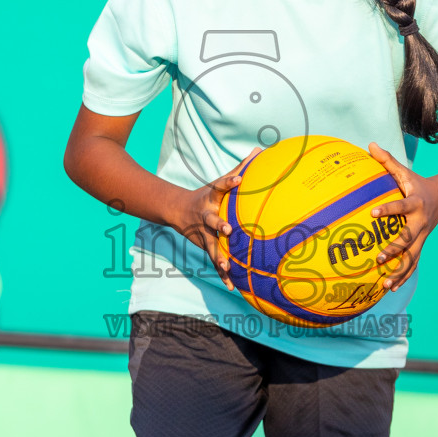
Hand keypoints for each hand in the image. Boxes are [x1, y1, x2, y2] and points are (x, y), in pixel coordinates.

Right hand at [173, 146, 260, 290]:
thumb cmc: (207, 194)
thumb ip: (240, 167)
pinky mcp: (204, 246)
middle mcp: (206, 215)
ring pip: (211, 246)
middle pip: (212, 220)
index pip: (220, 187)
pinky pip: (215, 261)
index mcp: (212, 197)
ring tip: (227, 266)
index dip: (229, 182)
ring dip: (219, 256)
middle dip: (219, 224)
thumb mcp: (219, 180)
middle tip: (227, 229)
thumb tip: (259, 150)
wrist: (177, 210)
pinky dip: (223, 274)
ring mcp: (203, 233)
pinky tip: (232, 286)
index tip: (239, 179)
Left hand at [365, 141, 437, 290]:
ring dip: (400, 272)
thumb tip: (369, 144)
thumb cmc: (417, 184)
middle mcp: (420, 223)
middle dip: (395, 249)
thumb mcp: (405, 172)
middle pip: (408, 238)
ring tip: (385, 283)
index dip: (388, 210)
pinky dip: (404, 277)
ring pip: (412, 258)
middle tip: (379, 258)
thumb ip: (387, 161)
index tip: (373, 213)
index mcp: (415, 203)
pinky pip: (413, 264)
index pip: (401, 207)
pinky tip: (390, 288)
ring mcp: (422, 237)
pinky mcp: (421, 246)